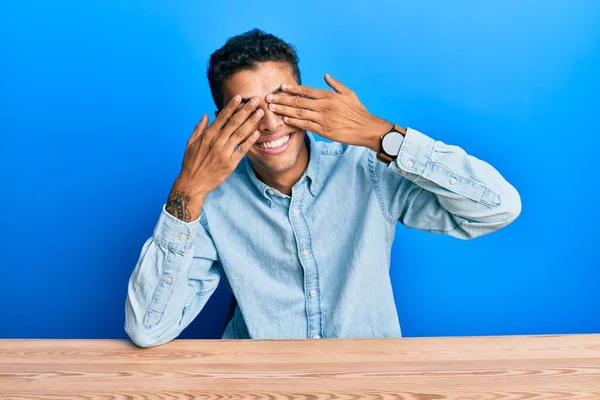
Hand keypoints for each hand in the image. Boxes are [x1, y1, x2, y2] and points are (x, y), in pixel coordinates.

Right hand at [166, 96, 263, 220]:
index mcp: (207, 136)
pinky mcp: (230, 163)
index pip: (221, 117)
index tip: (240, 98)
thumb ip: (199, 128)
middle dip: (246, 110)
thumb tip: (206, 115)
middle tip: (256, 100)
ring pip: (240, 134)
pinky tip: (257, 132)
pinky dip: (250, 140)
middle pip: (234, 123)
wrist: (193, 183)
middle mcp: (216, 142)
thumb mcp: (190, 143)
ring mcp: (224, 153)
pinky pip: (242, 150)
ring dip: (251, 122)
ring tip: (260, 112)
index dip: (231, 107)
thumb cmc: (191, 163)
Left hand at [265, 74, 392, 151]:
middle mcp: (324, 106)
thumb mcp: (348, 93)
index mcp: (329, 96)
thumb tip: (325, 75)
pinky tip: (285, 120)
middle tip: (268, 98)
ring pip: (299, 113)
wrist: (366, 128)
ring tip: (272, 108)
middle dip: (281, 99)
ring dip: (284, 110)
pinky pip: (305, 126)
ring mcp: (323, 119)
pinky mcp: (324, 131)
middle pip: (298, 101)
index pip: (306, 91)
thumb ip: (335, 84)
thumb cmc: (358, 111)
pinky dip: (294, 122)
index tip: (281, 87)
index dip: (292, 89)